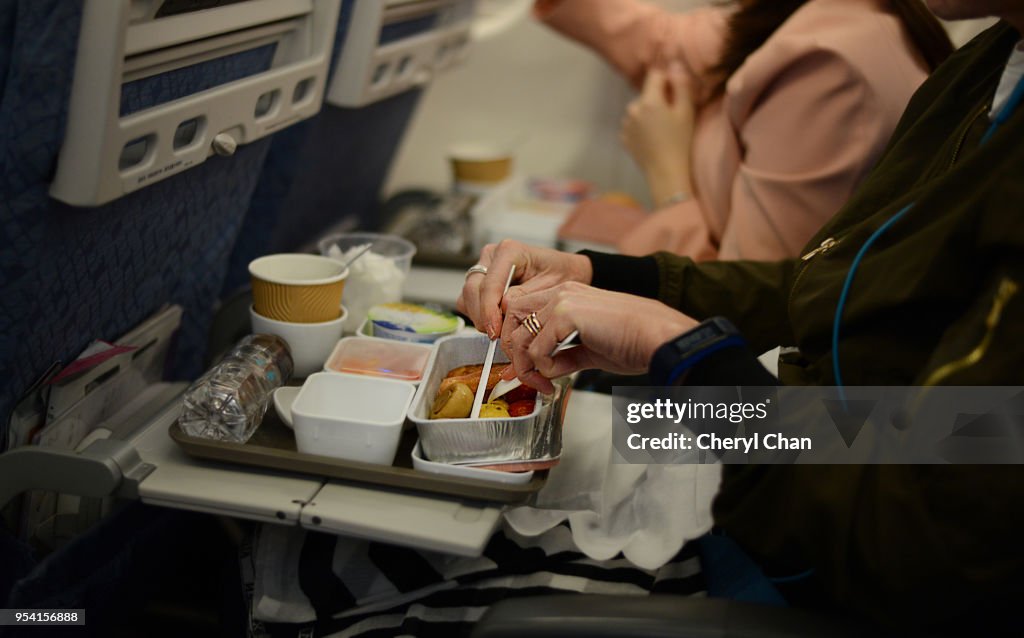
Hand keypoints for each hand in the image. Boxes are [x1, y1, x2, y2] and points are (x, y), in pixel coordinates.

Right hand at [456, 240, 592, 338]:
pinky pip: (468, 302)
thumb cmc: (562, 275)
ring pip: (466, 297)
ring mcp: (483, 268)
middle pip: (472, 290)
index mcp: (509, 251)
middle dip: (482, 316)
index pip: (489, 284)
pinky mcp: (480, 282)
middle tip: (498, 336)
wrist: (566, 273)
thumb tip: (501, 308)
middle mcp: (492, 256)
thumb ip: (523, 297)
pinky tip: (497, 321)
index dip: (488, 311)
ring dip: (479, 317)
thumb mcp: (551, 286)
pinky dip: (479, 316)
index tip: (495, 331)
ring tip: (501, 328)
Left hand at [502, 282, 697, 392]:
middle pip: (513, 319)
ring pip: (521, 336)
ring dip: (527, 366)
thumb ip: (562, 355)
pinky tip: (558, 377)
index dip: (518, 342)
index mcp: (567, 295)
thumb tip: (541, 370)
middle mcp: (561, 292)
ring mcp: (562, 300)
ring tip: (544, 384)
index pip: (523, 313)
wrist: (658, 339)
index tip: (526, 369)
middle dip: (515, 352)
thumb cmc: (635, 343)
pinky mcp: (566, 314)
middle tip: (530, 379)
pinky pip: (537, 349)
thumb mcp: (590, 350)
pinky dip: (544, 369)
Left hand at [620, 63, 694, 204]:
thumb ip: (681, 84)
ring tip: (663, 130)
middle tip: (673, 116)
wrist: (666, 174)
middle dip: (659, 98)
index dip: (668, 80)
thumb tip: (675, 64)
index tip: (677, 94)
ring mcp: (625, 124)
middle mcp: (632, 109)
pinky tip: (653, 139)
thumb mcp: (686, 112)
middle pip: (647, 93)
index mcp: (648, 101)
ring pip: (640, 109)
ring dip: (650, 113)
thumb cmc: (680, 142)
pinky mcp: (624, 138)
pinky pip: (634, 124)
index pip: (655, 75)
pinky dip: (642, 126)